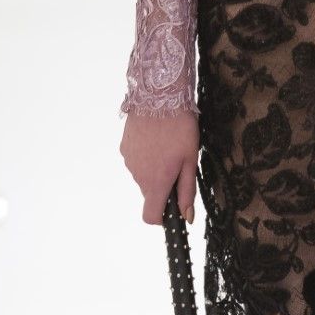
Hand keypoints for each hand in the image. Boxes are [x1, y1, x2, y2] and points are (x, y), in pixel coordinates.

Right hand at [119, 107, 199, 223]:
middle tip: (179, 164)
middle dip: (163, 186)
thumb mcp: (190, 161)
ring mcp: (129, 161)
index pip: (150, 216)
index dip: (162, 217)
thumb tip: (187, 217)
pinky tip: (156, 139)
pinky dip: (146, 157)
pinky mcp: (125, 148)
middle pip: (150, 193)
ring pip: (143, 176)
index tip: (173, 207)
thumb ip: (187, 191)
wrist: (158, 97)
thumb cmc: (180, 129)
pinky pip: (136, 161)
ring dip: (155, 169)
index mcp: (156, 182)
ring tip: (168, 147)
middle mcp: (138, 176)